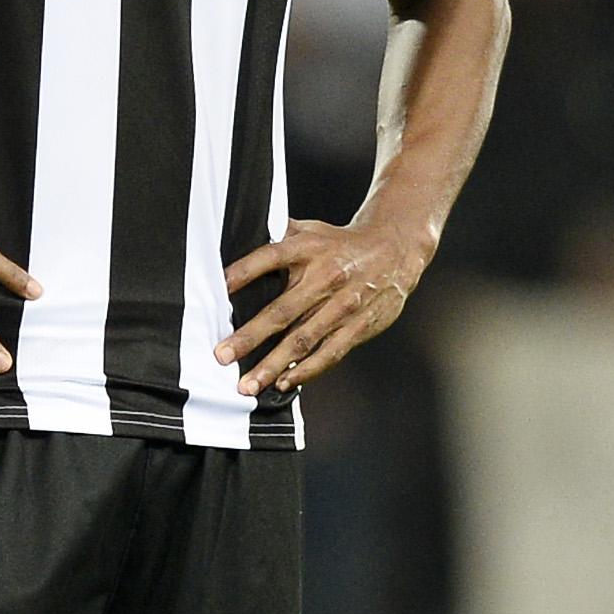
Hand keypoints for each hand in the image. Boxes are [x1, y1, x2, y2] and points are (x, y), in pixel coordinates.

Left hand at [216, 218, 426, 396]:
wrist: (394, 250)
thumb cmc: (340, 243)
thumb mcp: (310, 229)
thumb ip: (277, 233)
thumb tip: (238, 231)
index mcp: (309, 249)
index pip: (271, 257)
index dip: (244, 271)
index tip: (219, 287)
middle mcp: (325, 277)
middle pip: (282, 310)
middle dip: (250, 337)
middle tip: (222, 356)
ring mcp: (343, 305)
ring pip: (303, 340)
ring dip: (273, 365)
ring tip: (247, 385)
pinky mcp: (358, 327)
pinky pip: (329, 353)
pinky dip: (306, 370)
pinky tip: (284, 382)